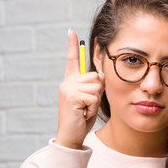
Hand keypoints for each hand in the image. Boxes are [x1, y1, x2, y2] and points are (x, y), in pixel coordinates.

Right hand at [55, 29, 104, 149]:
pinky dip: (92, 108)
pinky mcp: (71, 97)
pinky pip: (93, 97)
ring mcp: (68, 89)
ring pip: (96, 87)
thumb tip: (100, 74)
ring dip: (95, 101)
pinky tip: (83, 113)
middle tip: (87, 105)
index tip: (71, 31)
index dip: (72, 45)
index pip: (72, 59)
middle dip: (98, 92)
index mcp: (71, 81)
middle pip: (95, 77)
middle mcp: (67, 82)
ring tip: (85, 110)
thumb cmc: (82, 118)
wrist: (71, 136)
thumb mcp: (90, 99)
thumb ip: (94, 86)